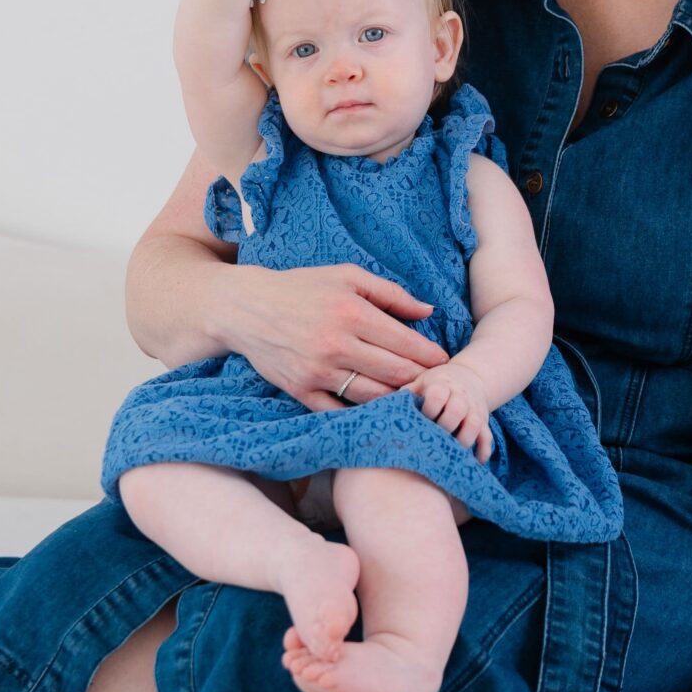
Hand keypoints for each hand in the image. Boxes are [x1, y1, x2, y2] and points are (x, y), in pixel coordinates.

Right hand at [217, 263, 439, 408]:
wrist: (246, 307)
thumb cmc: (302, 287)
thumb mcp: (347, 276)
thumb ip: (391, 293)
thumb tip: (429, 310)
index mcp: (352, 313)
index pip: (406, 343)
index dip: (432, 357)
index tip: (446, 363)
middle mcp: (336, 345)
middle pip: (395, 373)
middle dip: (422, 380)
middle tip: (439, 385)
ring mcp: (317, 372)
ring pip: (372, 396)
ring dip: (399, 400)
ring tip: (415, 399)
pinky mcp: (301, 391)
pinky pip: (339, 412)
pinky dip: (362, 414)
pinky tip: (380, 412)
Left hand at [411, 358, 491, 460]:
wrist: (467, 377)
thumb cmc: (436, 384)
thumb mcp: (420, 382)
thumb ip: (406, 394)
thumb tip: (384, 410)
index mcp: (442, 384)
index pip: (438, 395)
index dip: (428, 409)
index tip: (421, 420)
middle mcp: (461, 395)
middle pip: (457, 409)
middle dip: (445, 427)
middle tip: (433, 441)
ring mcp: (474, 409)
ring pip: (474, 424)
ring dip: (463, 440)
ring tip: (450, 454)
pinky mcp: (484, 422)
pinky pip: (487, 437)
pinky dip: (482, 451)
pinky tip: (473, 463)